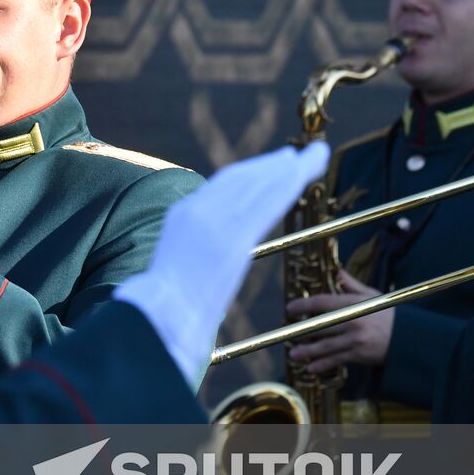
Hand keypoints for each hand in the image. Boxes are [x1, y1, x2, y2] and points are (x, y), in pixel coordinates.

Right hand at [115, 142, 330, 387]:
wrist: (157, 318)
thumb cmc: (160, 308)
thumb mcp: (171, 269)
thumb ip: (190, 253)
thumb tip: (209, 260)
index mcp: (180, 216)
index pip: (222, 185)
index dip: (252, 172)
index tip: (274, 165)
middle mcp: (196, 211)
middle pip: (242, 177)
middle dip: (273, 164)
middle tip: (302, 155)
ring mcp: (214, 224)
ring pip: (257, 184)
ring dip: (290, 168)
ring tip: (315, 156)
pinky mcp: (232, 240)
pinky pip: (266, 203)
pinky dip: (287, 184)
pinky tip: (304, 173)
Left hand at [286, 270, 392, 372]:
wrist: (412, 336)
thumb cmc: (389, 313)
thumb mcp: (373, 296)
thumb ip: (352, 285)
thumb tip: (338, 271)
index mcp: (355, 304)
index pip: (324, 302)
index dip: (305, 304)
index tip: (290, 308)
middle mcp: (354, 322)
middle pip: (322, 326)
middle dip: (302, 331)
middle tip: (287, 334)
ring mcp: (357, 339)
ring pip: (327, 346)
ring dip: (308, 351)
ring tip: (294, 354)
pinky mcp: (361, 354)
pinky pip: (338, 359)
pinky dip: (324, 364)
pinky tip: (311, 367)